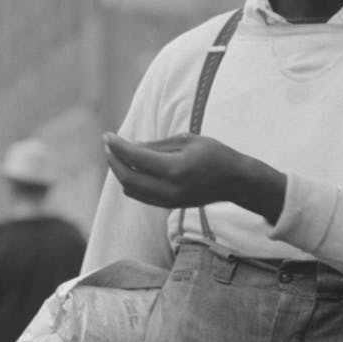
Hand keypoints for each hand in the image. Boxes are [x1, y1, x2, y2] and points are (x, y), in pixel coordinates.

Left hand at [103, 132, 285, 223]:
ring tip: (118, 154)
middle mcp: (170, 189)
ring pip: (131, 189)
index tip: (107, 135)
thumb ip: (157, 145)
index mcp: (175, 169)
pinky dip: (131, 181)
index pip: (135, 158)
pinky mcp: (169, 205)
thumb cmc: (214, 154)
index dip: (117, 146)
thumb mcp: (187, 140)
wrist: (235, 181)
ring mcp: (169, 201)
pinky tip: (131, 167)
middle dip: (113, 160)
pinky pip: (140, 195)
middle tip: (108, 145)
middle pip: (127, 178)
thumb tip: (129, 146)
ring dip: (120, 171)